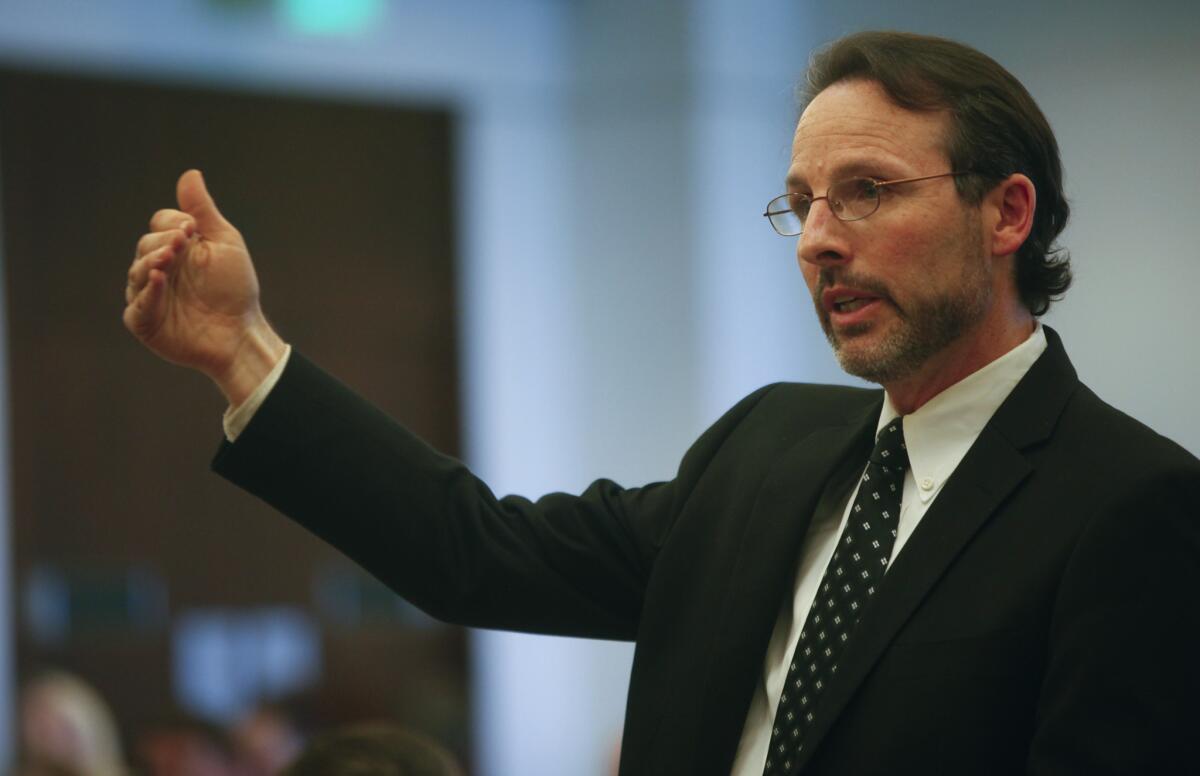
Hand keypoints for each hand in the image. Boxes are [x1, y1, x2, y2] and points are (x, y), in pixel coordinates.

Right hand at [124, 170, 285, 404]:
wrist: (241, 330)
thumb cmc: (235, 288)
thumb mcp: (223, 242)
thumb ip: (203, 211)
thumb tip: (190, 173)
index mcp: (176, 247)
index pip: (160, 223)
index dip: (172, 222)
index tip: (192, 228)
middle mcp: (159, 268)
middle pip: (144, 244)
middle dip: (161, 241)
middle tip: (181, 244)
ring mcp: (149, 295)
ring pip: (137, 272)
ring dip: (152, 263)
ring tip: (169, 260)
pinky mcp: (145, 321)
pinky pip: (137, 305)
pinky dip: (148, 292)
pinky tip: (160, 280)